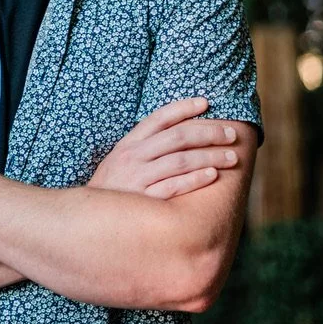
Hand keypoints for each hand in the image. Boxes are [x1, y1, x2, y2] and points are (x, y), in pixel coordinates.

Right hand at [88, 98, 238, 198]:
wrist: (90, 220)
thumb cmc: (113, 188)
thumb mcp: (120, 160)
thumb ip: (143, 147)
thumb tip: (178, 133)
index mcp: (129, 143)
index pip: (159, 117)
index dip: (184, 107)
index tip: (206, 103)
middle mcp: (133, 157)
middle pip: (177, 137)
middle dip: (209, 133)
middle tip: (231, 134)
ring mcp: (138, 178)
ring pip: (181, 161)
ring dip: (210, 156)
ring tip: (232, 157)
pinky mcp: (144, 200)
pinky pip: (174, 186)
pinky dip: (195, 179)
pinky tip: (213, 175)